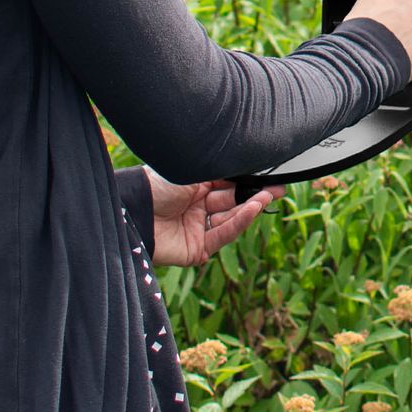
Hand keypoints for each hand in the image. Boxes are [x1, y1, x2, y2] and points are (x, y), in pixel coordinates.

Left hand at [144, 167, 285, 266]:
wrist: (134, 209)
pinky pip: (222, 235)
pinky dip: (238, 223)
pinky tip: (251, 209)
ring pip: (230, 219)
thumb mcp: (192, 171)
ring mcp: (197, 228)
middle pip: (232, 202)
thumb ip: (220, 172)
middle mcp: (197, 206)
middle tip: (277, 188)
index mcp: (194, 185)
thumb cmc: (157, 184)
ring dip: (249, 208)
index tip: (269, 176)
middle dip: (254, 194)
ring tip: (266, 196)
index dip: (247, 181)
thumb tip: (246, 162)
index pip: (227, 184)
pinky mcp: (196, 249)